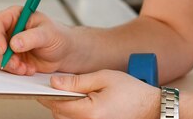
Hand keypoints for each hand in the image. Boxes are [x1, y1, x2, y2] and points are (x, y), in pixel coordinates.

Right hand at [0, 6, 71, 74]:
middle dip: (2, 55)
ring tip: (25, 68)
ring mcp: (9, 44)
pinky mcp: (12, 57)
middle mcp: (9, 29)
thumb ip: (32, 37)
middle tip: (16, 64)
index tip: (3, 49)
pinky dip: (14, 70)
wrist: (65, 52)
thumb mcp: (48, 34)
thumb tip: (14, 43)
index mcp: (16, 16)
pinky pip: (5, 65)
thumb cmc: (58, 36)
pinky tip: (28, 69)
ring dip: (9, 65)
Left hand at [39, 70, 159, 118]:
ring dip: (66, 108)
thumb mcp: (104, 77)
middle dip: (57, 100)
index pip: (58, 104)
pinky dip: (75, 113)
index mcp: (90, 113)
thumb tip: (56, 82)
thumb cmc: (133, 92)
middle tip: (60, 86)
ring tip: (77, 94)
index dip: (47, 94)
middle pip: (59, 114)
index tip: (42, 86)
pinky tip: (83, 103)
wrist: (151, 107)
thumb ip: (77, 81)